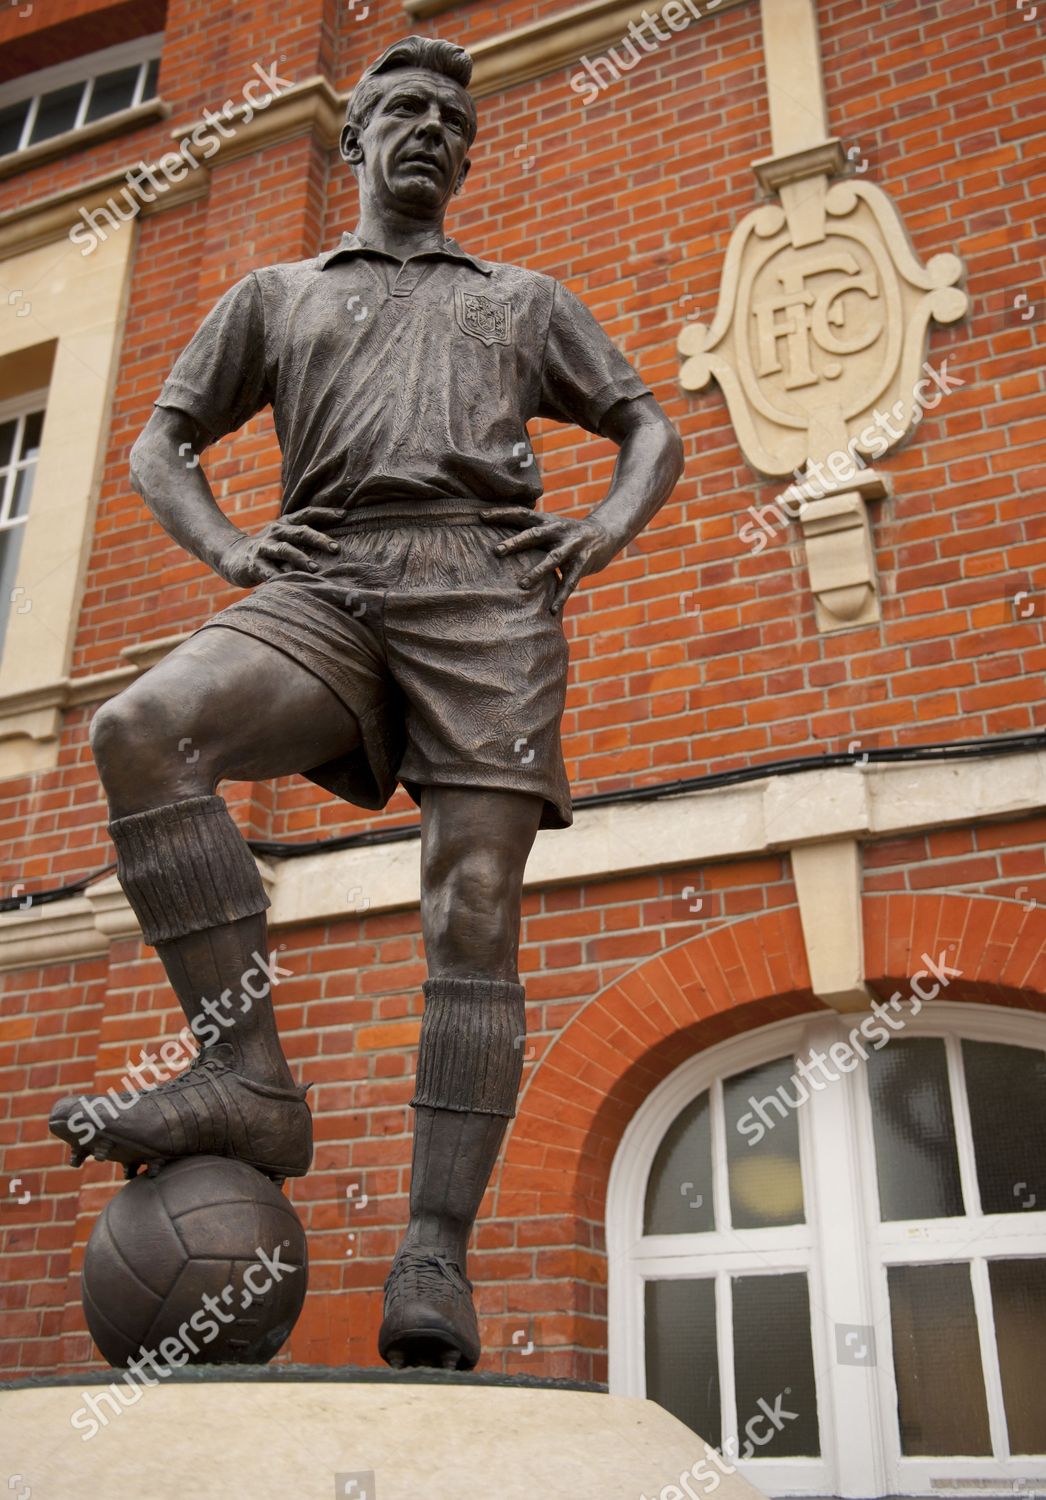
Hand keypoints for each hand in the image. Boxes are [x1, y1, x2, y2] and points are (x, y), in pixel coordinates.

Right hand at [217, 507, 343, 586]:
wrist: (232, 555)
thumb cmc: (268, 548)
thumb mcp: (284, 536)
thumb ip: (303, 536)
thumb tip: (336, 541)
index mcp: (285, 524)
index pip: (307, 514)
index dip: (325, 513)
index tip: (344, 514)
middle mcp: (276, 532)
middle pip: (300, 532)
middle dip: (319, 539)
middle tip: (336, 548)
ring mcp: (264, 548)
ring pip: (284, 550)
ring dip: (300, 558)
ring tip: (315, 569)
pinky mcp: (254, 564)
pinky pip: (269, 571)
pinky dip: (280, 577)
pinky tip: (291, 583)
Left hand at [481, 507, 616, 613]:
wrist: (607, 533)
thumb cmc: (568, 534)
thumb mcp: (550, 527)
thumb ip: (529, 532)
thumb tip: (497, 539)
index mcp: (546, 521)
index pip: (521, 514)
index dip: (502, 514)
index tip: (481, 515)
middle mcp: (558, 530)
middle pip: (534, 535)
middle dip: (516, 542)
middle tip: (496, 551)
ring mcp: (573, 546)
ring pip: (553, 558)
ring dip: (538, 571)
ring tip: (522, 585)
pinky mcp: (584, 562)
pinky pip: (571, 581)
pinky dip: (562, 595)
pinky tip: (552, 609)